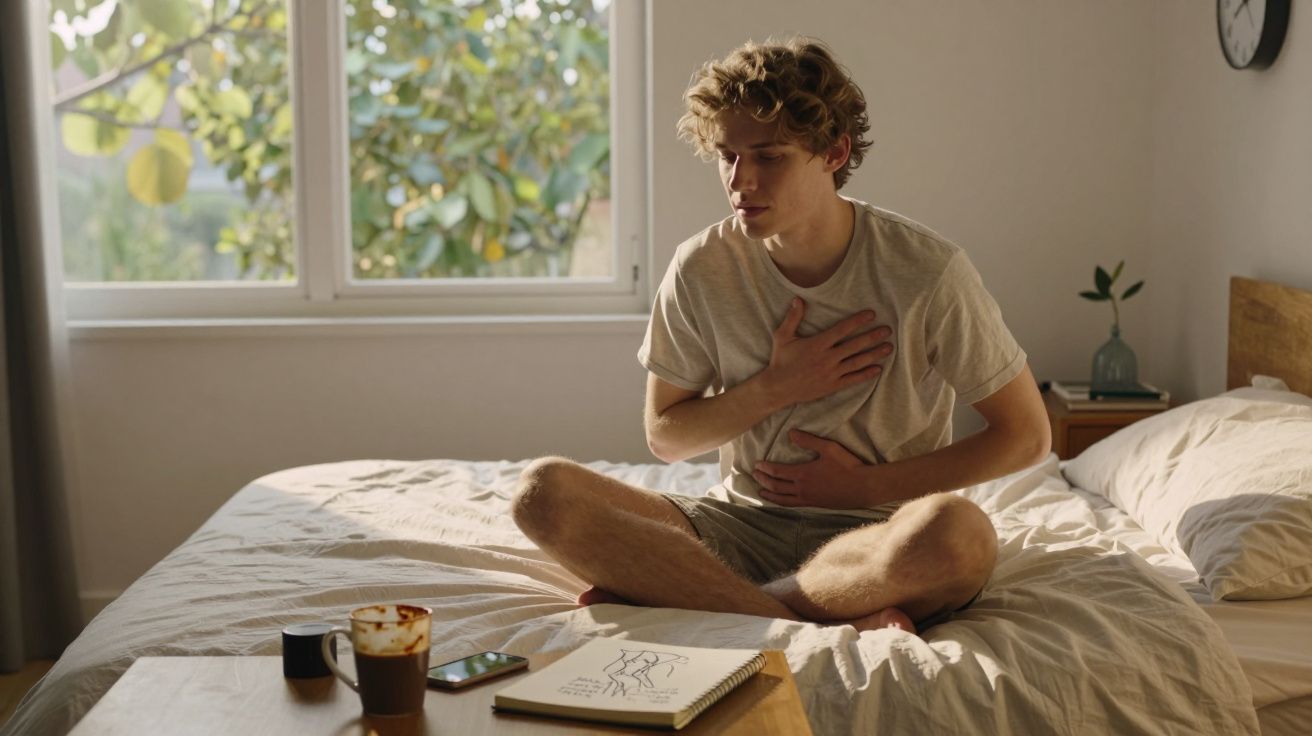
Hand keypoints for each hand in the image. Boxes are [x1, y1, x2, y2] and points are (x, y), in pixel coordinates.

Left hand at [752, 430, 873, 508]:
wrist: (863, 487)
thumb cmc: (847, 466)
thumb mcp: (828, 448)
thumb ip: (808, 441)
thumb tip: (790, 433)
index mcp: (803, 474)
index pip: (777, 472)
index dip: (765, 468)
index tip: (757, 464)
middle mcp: (802, 488)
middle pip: (775, 486)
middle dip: (763, 480)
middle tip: (754, 475)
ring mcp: (808, 499)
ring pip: (782, 499)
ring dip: (769, 494)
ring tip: (760, 492)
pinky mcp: (815, 505)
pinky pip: (792, 505)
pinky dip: (781, 502)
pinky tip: (780, 501)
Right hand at [763, 298, 892, 407]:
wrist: (777, 388)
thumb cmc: (780, 360)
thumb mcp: (782, 337)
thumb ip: (793, 318)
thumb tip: (798, 299)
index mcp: (817, 344)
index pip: (842, 329)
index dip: (858, 321)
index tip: (871, 314)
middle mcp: (827, 358)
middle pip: (855, 345)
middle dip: (873, 336)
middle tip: (888, 330)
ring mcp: (831, 373)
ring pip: (858, 362)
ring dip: (874, 354)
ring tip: (888, 347)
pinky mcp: (832, 386)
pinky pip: (853, 379)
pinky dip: (866, 374)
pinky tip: (878, 369)